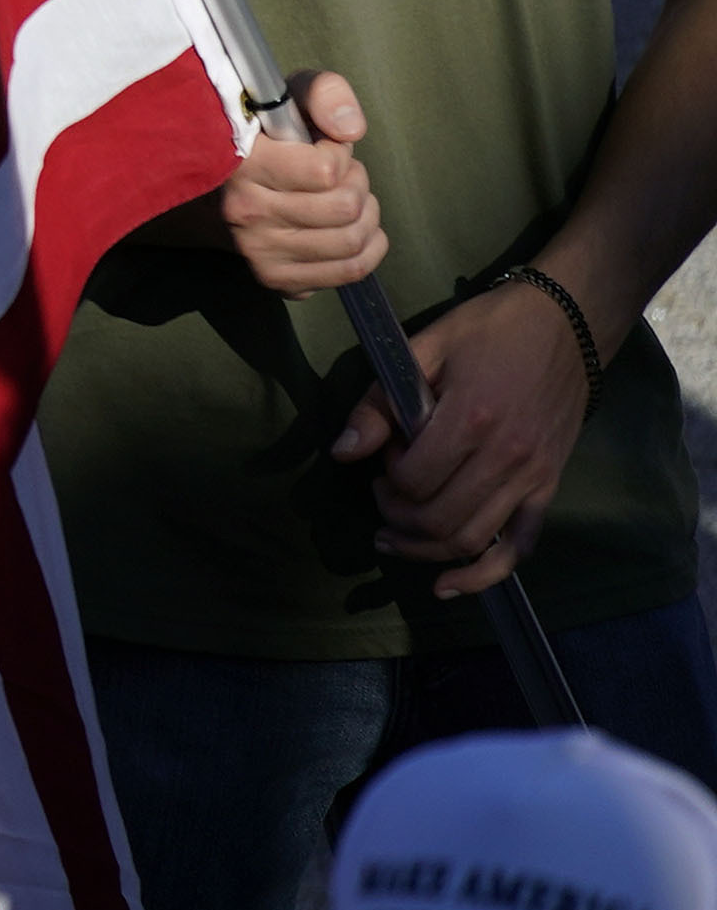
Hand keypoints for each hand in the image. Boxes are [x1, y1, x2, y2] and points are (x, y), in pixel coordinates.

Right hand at [222, 69, 386, 295]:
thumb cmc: (259, 136)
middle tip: (341, 173)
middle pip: (345, 208)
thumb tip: (351, 130)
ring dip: (366, 215)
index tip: (322, 145)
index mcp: (240, 165)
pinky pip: (349, 271)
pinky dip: (368, 249)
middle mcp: (245, 214)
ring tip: (348, 197)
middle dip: (357, 183)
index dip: (338, 153)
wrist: (210, 189)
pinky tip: (352, 228)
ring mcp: (258, 252)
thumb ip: (323, 94)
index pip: (325, 172)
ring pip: (352, 242)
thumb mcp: (285, 96)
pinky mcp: (275, 278)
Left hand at [335, 272, 594, 597]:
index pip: (414, 482)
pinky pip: (520, 547)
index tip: (384, 457)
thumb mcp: (423, 348)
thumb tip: (342, 453)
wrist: (567, 325)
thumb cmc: (490, 330)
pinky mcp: (549, 487)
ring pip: (473, 540)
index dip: (387, 478)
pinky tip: (449, 584)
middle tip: (382, 496)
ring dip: (425, 550)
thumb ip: (379, 403)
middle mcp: (506, 457)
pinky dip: (484, 574)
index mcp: (471, 419)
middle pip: (439, 520)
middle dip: (397, 519)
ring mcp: (533, 478)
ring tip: (393, 538)